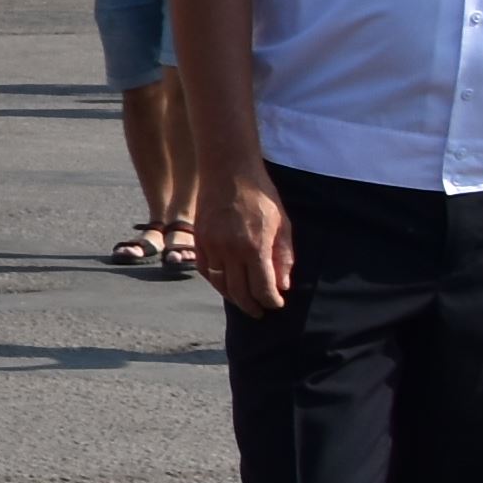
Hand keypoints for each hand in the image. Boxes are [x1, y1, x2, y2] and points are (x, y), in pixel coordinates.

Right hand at [194, 162, 291, 312]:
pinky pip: (206, 270)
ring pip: (220, 284)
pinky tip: (225, 284)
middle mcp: (230, 250)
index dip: (271, 301)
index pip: (262, 287)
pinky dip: (216, 281)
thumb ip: (283, 256)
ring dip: (233, 297)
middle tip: (260, 312)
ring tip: (243, 302)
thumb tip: (283, 284)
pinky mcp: (199, 239)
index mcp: (254, 247)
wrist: (228, 170)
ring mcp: (211, 245)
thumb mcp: (282, 223)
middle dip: (252, 306)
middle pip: (239, 292)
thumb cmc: (260, 194)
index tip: (277, 304)